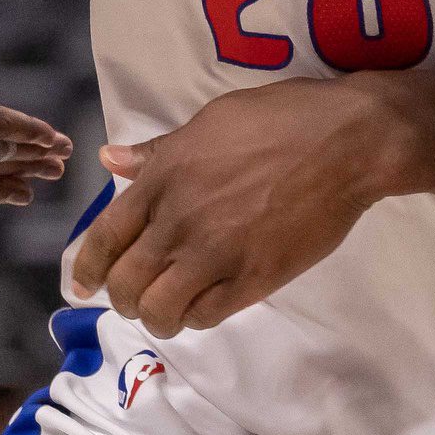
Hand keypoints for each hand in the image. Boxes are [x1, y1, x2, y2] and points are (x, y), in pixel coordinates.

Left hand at [71, 65, 434, 337]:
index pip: (104, 239)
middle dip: (122, 297)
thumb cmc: (284, 117)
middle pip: (125, 283)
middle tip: (136, 297)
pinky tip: (206, 304)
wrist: (350, 140)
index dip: (86, 269)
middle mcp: (180, 220)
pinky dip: (197, 317)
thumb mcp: (214, 119)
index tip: (84, 285)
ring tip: (170, 308)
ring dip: (158, 315)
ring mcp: (216, 253)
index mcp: (165, 177)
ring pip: (159, 311)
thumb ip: (160, 149)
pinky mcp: (254, 278)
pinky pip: (205, 316)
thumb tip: (111, 160)